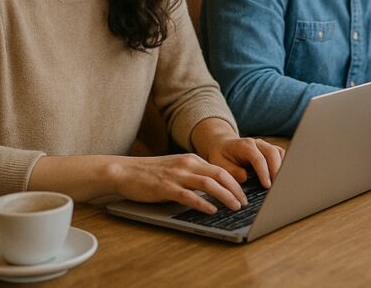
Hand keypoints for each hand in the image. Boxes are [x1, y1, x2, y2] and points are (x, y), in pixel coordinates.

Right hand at [106, 153, 251, 214]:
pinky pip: (189, 195)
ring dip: (225, 196)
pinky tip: (212, 210)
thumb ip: (193, 175)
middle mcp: (187, 165)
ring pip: (208, 184)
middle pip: (220, 175)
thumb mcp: (177, 169)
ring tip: (235, 206)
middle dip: (236, 189)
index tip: (244, 194)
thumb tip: (213, 188)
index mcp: (192, 160)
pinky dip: (203, 203)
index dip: (235, 182)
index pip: (221, 170)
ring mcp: (177, 175)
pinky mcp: (165, 187)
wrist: (125, 171)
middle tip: (245, 202)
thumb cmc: (151, 173)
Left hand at [201, 136, 284, 188]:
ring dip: (282, 167)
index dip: (264, 172)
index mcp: (244, 145)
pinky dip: (283, 164)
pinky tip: (281, 177)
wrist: (222, 144)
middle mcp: (257, 143)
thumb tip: (245, 178)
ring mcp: (264, 145)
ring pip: (278, 153)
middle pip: (272, 153)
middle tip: (278, 186)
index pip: (258, 158)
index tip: (267, 185)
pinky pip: (280, 154)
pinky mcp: (269, 149)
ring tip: (281, 183)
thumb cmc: (221, 155)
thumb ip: (231, 171)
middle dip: (277, 170)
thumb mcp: (219, 163)